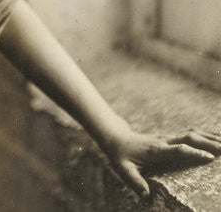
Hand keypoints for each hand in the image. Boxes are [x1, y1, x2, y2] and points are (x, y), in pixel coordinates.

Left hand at [102, 127, 220, 197]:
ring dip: (211, 136)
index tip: (209, 158)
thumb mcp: (123, 170)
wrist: (118, 139)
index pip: (177, 150)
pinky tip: (219, 138)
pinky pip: (192, 133)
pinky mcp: (172, 136)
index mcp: (156, 150)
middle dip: (209, 143)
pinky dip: (206, 134)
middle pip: (189, 138)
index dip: (193, 153)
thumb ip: (134, 182)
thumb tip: (146, 196)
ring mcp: (169, 137)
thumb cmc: (122, 157)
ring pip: (192, 133)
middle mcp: (164, 141)